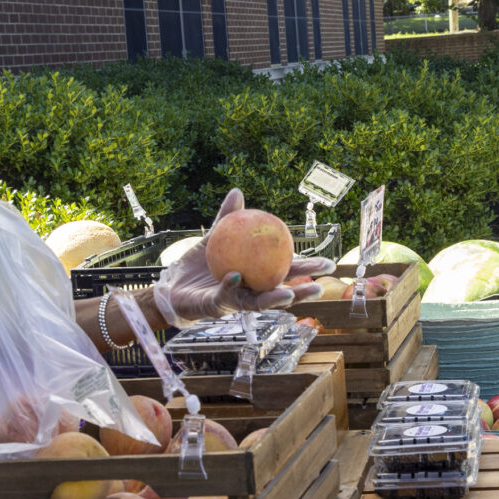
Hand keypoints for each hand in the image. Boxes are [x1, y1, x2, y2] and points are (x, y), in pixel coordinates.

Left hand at [155, 190, 333, 324]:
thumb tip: (238, 192)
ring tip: (291, 294)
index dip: (306, 269)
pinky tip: (236, 276)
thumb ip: (227, 218)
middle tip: (321, 285)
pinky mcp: (215, 307)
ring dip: (275, 299)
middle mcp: (250, 292)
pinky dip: (230, 286)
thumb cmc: (197, 265)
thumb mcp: (214, 237)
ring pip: (259, 303)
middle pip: (280, 292)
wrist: (171, 285)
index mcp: (255, 276)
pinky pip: (225, 295)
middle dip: (303, 292)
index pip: (285, 272)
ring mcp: (234, 302)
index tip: (327, 262)